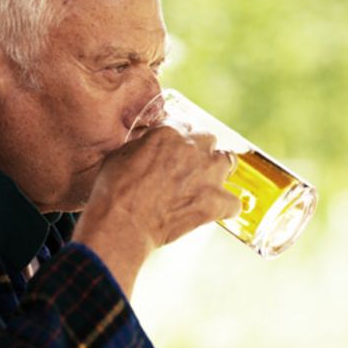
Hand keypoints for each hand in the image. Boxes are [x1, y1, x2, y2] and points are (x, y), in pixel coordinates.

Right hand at [71, 126, 240, 296]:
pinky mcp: (214, 202)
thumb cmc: (114, 191)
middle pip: (208, 139)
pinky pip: (233, 203)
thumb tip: (147, 147)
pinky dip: (226, 207)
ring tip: (205, 184)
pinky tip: (215, 211)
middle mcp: (193, 148)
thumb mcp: (121, 154)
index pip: (183, 125)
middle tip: (187, 166)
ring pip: (227, 162)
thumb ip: (143, 145)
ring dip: (217, 171)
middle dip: (200, 151)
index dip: (180, 139)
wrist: (122, 222)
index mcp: (169, 133)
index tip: (176, 148)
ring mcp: (207, 175)